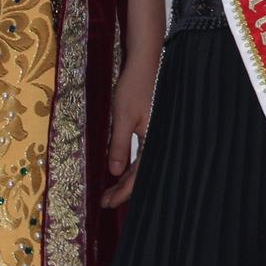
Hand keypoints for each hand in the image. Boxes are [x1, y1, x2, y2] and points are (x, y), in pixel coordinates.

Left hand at [97, 55, 157, 207]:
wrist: (147, 62)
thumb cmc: (135, 87)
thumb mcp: (122, 117)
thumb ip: (119, 146)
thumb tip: (114, 172)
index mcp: (155, 141)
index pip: (139, 176)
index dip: (122, 192)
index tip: (106, 203)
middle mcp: (160, 141)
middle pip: (143, 173)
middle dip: (123, 189)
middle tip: (105, 200)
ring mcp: (157, 134)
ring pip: (143, 164)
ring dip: (127, 177)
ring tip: (110, 188)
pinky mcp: (153, 127)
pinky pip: (144, 153)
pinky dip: (132, 163)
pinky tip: (121, 167)